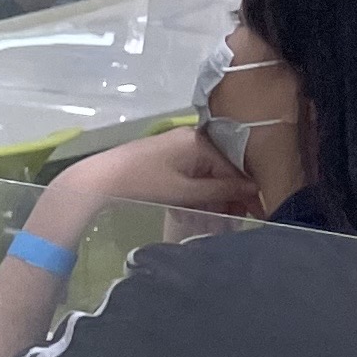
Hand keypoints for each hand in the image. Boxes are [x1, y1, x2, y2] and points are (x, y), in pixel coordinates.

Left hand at [32, 123, 252, 240]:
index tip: (258, 212)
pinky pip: (191, 172)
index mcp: (200, 142)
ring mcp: (177, 145)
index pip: (235, 167)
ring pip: (207, 171)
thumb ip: (221, 190)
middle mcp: (192, 138)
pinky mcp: (165, 156)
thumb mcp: (184, 191)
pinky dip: (197, 189)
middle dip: (231, 194)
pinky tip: (197, 208)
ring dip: (214, 194)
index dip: (247, 192)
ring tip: (219, 217)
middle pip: (223, 168)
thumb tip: (253, 189)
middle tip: (238, 219)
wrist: (98, 179)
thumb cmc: (142, 183)